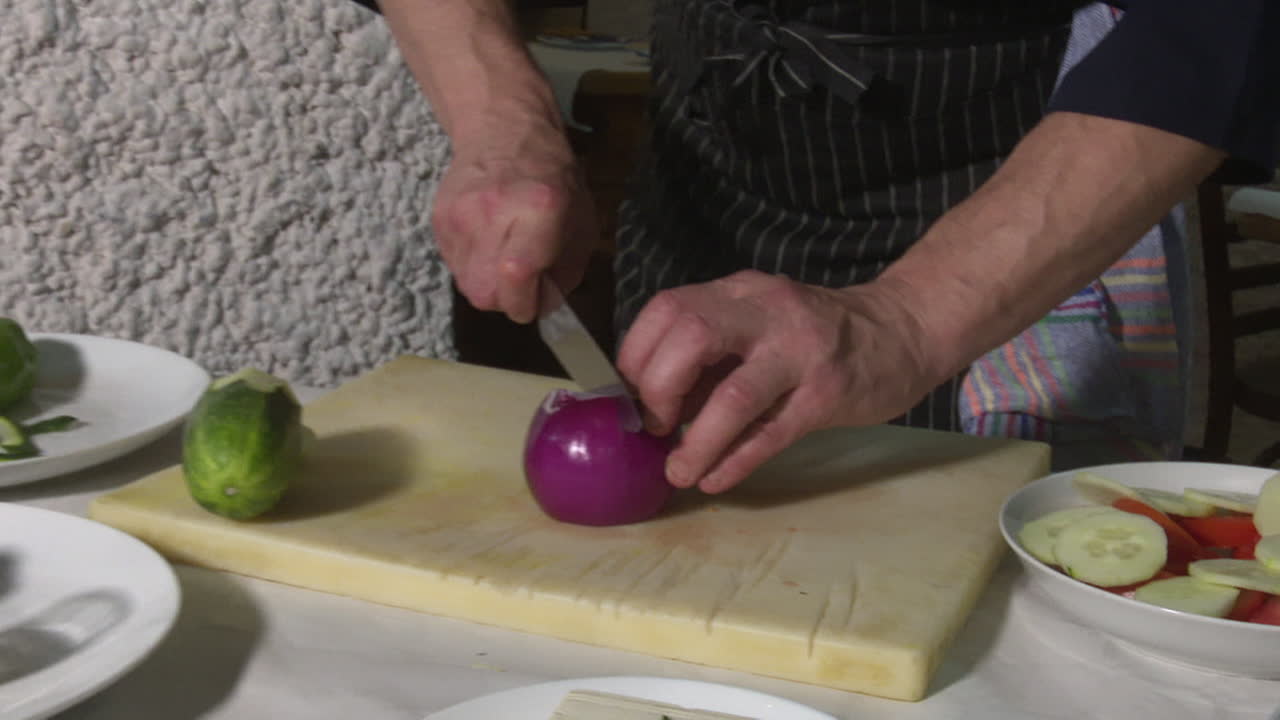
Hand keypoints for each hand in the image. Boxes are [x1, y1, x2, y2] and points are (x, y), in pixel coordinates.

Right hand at [432, 120, 596, 322]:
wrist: (503, 131)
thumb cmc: (553, 179)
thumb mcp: (581, 223)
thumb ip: (565, 272)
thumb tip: (542, 306)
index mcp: (538, 208)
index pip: (516, 276)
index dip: (526, 303)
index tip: (536, 299)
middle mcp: (492, 211)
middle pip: (485, 293)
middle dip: (507, 299)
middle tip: (523, 280)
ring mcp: (458, 216)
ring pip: (467, 286)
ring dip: (489, 284)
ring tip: (504, 254)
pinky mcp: (437, 221)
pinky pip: (455, 267)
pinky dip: (474, 266)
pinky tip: (488, 241)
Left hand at [617, 270, 937, 493]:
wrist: (902, 331)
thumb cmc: (815, 336)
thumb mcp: (758, 325)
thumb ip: (710, 355)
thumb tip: (648, 406)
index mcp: (739, 293)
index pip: (668, 308)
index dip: (637, 357)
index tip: (633, 398)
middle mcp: (766, 311)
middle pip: (691, 336)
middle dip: (658, 389)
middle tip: (656, 427)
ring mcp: (800, 351)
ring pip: (733, 394)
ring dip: (697, 442)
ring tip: (679, 473)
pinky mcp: (828, 394)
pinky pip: (771, 433)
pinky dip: (736, 460)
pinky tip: (715, 479)